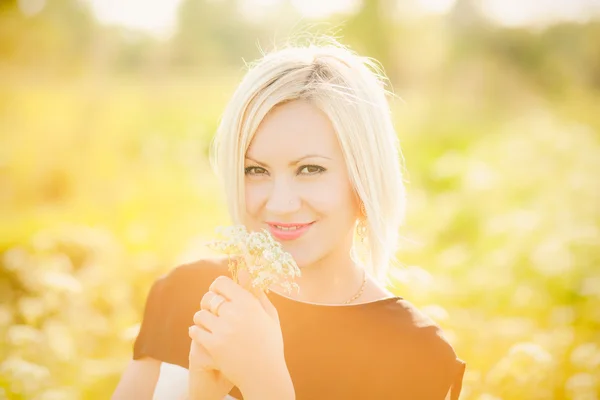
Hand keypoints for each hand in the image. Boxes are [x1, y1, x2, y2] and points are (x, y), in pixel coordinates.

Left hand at [188, 275, 289, 394]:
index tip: (219, 294)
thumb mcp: (269, 315)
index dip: (217, 287)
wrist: (265, 375)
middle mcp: (234, 313)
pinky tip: (202, 334)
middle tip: (212, 311)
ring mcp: (222, 330)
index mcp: (248, 303)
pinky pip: (195, 331)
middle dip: (208, 303)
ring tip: (209, 324)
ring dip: (202, 318)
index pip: (221, 282)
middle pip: (208, 297)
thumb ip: (256, 292)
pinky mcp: (213, 346)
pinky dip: (196, 332)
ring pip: (199, 314)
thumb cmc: (269, 343)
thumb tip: (245, 270)